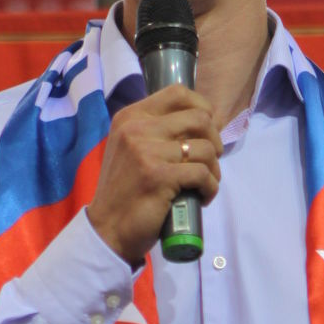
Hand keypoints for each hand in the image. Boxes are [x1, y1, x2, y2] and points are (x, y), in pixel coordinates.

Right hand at [87, 86, 221, 266]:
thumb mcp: (131, 149)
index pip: (178, 93)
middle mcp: (136, 129)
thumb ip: (155, 131)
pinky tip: (202, 197)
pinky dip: (210, 188)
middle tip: (209, 162)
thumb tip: (202, 121)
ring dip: (214, 169)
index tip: (206, 130)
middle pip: (199, 118)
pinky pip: (203, 174)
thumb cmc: (125, 191)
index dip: (202, 108)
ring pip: (205, 149)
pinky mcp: (159, 176)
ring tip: (204, 184)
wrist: (108, 229)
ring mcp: (147, 152)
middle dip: (214, 141)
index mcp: (130, 117)